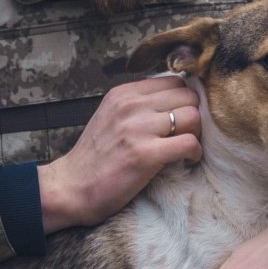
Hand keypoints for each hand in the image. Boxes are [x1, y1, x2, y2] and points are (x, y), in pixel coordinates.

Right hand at [38, 76, 200, 232]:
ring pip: (192, 116)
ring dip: (196, 134)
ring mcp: (137, 128)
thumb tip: (175, 99)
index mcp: (123, 93)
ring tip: (186, 148)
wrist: (71, 187)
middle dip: (194, 115)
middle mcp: (130, 105)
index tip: (182, 118)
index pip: (174, 81)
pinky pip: (189, 143)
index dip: (184, 100)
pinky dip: (194, 153)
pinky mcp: (145, 154)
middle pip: (187, 96)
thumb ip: (138, 104)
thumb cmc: (95, 157)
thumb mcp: (111, 116)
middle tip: (187, 134)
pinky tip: (186, 160)